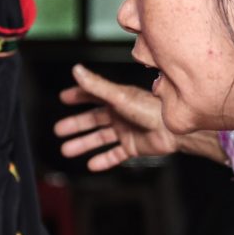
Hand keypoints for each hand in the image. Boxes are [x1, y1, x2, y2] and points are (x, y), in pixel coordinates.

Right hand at [54, 63, 186, 171]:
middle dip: (76, 125)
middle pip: (93, 120)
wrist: (174, 131)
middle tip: (59, 130)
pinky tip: (92, 165)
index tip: (64, 98)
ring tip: (67, 150)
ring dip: (84, 144)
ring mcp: (127, 131)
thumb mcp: (119, 97)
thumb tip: (76, 70)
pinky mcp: (134, 147)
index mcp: (117, 99)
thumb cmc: (152, 110)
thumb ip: (96, 85)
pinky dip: (104, 160)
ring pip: (100, 138)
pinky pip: (115, 155)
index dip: (78, 96)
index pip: (93, 96)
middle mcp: (121, 114)